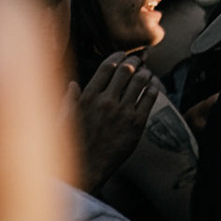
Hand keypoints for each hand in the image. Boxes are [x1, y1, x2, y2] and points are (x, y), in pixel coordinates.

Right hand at [70, 53, 158, 191]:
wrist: (88, 169)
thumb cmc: (72, 146)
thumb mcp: (64, 120)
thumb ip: (70, 100)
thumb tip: (73, 84)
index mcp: (88, 98)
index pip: (107, 67)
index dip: (117, 57)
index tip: (122, 55)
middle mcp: (106, 101)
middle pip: (126, 70)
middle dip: (134, 61)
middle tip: (139, 59)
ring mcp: (123, 111)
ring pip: (141, 80)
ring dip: (145, 73)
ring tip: (147, 72)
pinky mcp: (137, 122)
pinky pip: (150, 97)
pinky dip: (153, 88)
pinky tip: (152, 87)